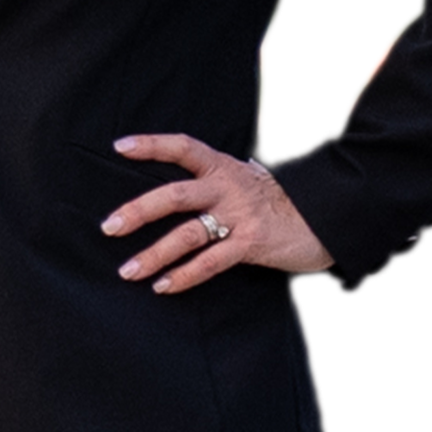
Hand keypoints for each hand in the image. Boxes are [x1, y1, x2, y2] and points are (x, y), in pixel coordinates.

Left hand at [103, 133, 333, 293]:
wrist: (323, 216)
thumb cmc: (278, 198)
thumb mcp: (246, 176)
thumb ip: (216, 175)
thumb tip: (184, 173)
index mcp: (223, 166)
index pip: (183, 147)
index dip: (151, 145)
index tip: (119, 147)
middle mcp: (228, 186)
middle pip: (175, 194)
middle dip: (139, 211)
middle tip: (108, 226)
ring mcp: (240, 215)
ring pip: (188, 234)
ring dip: (154, 254)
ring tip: (128, 271)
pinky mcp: (251, 243)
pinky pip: (211, 262)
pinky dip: (184, 276)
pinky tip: (163, 286)